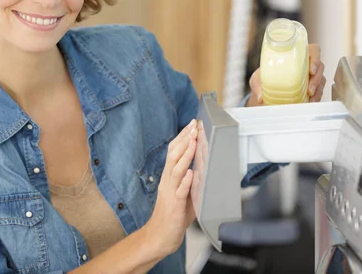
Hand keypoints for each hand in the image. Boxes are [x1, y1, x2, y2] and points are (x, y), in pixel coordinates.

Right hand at [144, 119, 197, 256]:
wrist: (159, 236)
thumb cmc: (173, 215)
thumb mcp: (182, 192)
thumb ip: (190, 179)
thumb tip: (202, 164)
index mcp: (169, 176)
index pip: (173, 152)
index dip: (182, 137)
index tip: (191, 125)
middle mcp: (167, 181)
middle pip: (173, 155)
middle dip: (184, 140)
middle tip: (193, 126)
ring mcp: (170, 192)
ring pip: (176, 169)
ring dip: (185, 155)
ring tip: (193, 142)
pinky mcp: (174, 205)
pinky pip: (180, 191)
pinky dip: (185, 181)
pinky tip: (190, 173)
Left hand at [247, 44, 325, 105]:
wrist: (265, 90)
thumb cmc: (264, 78)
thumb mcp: (258, 79)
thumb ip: (258, 86)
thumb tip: (260, 98)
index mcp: (296, 55)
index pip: (313, 50)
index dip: (315, 57)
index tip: (311, 69)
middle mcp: (306, 64)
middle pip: (320, 67)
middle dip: (316, 79)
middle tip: (309, 89)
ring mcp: (311, 77)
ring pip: (321, 81)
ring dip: (317, 90)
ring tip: (310, 99)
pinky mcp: (312, 89)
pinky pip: (319, 92)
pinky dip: (316, 98)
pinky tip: (310, 103)